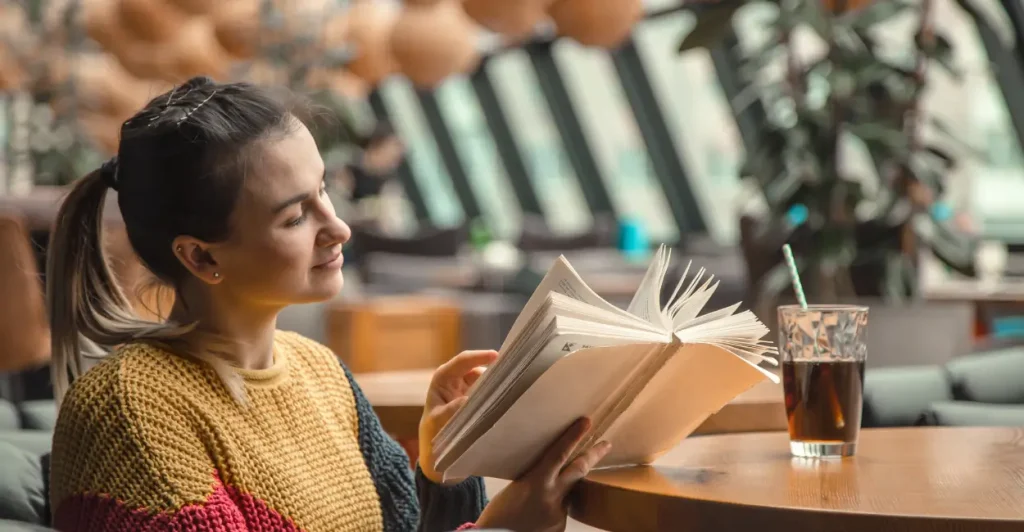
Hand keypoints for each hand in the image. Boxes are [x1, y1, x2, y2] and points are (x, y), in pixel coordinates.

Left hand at [419, 350, 498, 483]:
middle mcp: (456, 379)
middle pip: (478, 367)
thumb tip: (468, 399)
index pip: (463, 361)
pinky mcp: (477, 399)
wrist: (437, 453)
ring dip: (496, 383)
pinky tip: (507, 399)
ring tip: (510, 388)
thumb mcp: (438, 423)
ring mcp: (467, 388)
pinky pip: (489, 392)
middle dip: (493, 369)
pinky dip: (497, 394)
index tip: (497, 357)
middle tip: (512, 372)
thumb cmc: (433, 434)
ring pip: (486, 379)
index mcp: (443, 378)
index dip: (480, 356)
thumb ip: (451, 410)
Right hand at [475, 418, 611, 531]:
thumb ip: (535, 477)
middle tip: (606, 443)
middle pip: (579, 469)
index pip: (559, 454)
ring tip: (541, 498)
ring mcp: (560, 512)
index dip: (573, 436)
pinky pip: (562, 511)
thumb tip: (550, 469)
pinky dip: (553, 510)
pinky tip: (538, 517)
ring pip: (569, 493)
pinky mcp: (561, 526)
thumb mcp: (516, 486)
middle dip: (594, 454)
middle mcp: (553, 496)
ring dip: (563, 490)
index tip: (587, 422)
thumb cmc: (499, 513)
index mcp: (537, 482)